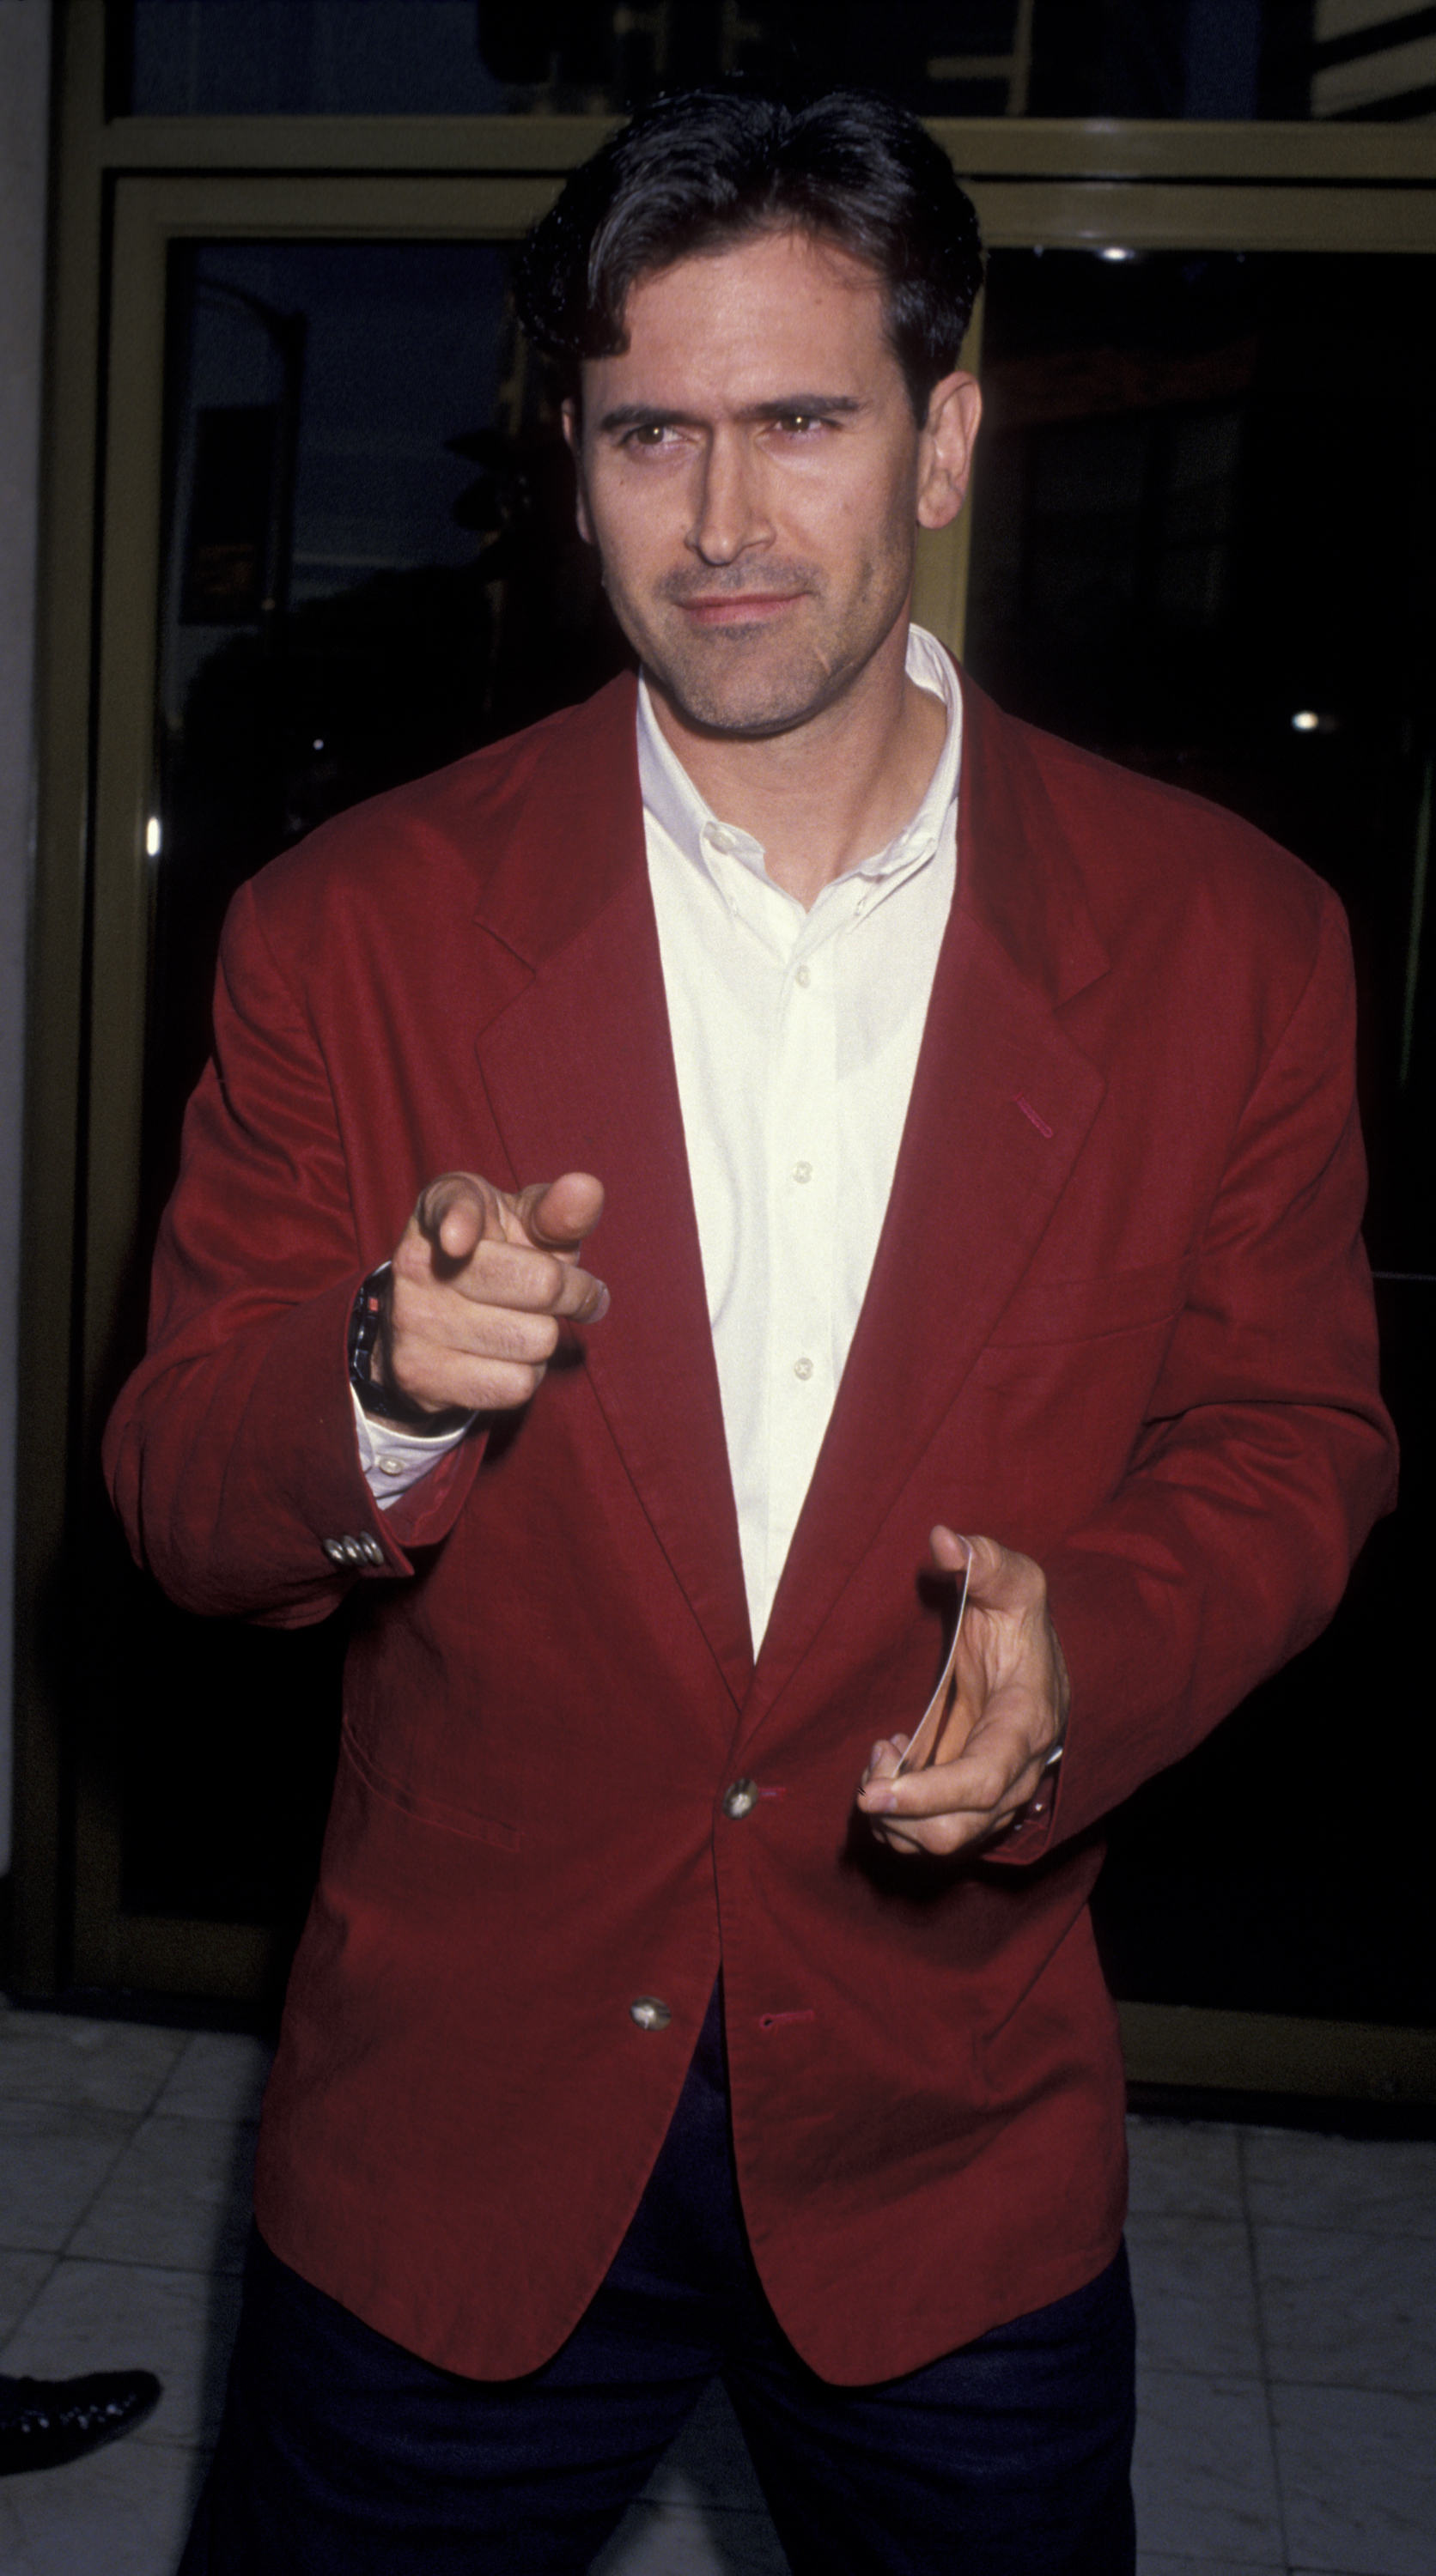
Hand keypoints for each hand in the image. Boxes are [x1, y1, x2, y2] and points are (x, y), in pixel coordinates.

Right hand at [374, 1170, 607, 1418]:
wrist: (430, 1320)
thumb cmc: (499, 1257)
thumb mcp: (526, 1224)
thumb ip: (558, 1210)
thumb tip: (588, 1188)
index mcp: (445, 1203)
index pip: (453, 1206)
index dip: (459, 1222)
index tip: (459, 1241)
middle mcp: (418, 1259)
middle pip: (542, 1285)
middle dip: (576, 1292)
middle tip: (572, 1293)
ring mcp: (413, 1318)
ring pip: (535, 1341)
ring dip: (546, 1338)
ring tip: (521, 1323)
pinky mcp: (419, 1373)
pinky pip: (516, 1384)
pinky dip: (526, 1375)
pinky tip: (502, 1356)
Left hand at [856, 1530, 1068, 1857]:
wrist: (1034, 1660)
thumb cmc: (1020, 1622)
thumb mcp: (1015, 1583)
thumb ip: (986, 1561)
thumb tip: (944, 1538)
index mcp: (1026, 1726)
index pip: (983, 1781)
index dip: (929, 1795)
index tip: (873, 1792)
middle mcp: (1016, 1774)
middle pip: (958, 1829)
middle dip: (900, 1817)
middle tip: (865, 1778)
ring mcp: (994, 1796)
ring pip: (942, 1841)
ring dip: (896, 1817)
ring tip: (881, 1758)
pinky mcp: (970, 1804)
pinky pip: (932, 1833)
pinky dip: (899, 1816)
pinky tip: (893, 1762)